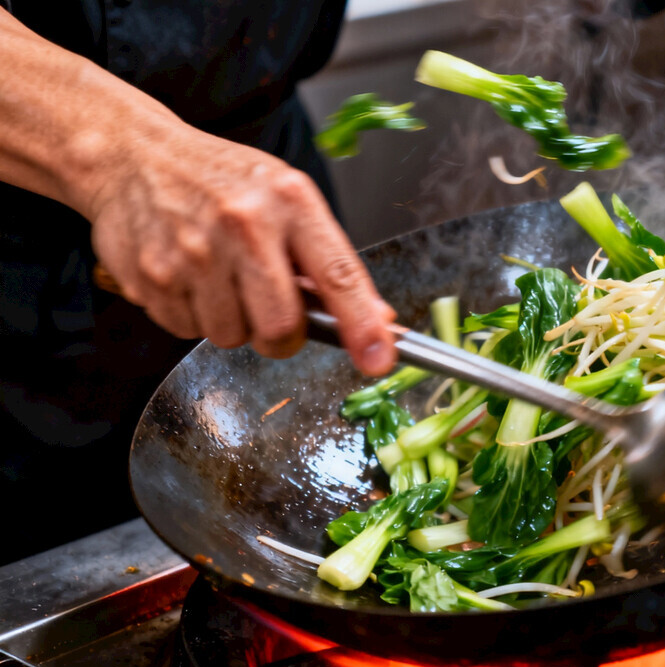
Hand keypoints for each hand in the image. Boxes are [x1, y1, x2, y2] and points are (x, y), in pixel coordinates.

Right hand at [85, 123, 396, 374]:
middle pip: (281, 327)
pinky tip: (188, 277)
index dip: (362, 326)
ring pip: (231, 337)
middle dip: (282, 336)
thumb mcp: (287, 201)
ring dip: (232, 323)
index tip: (378, 361)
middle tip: (269, 308)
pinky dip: (193, 316)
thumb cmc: (223, 182)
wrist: (133, 154)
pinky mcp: (151, 275)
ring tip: (219, 278)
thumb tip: (378, 322)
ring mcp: (193, 251)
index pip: (338, 275)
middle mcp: (243, 224)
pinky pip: (187, 331)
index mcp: (290, 201)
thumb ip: (330, 262)